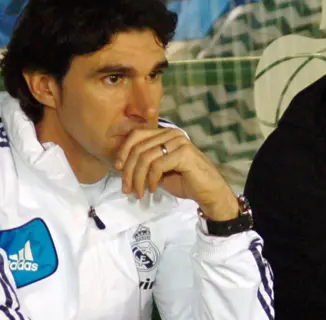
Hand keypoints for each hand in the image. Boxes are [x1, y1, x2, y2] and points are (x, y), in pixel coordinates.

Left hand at [114, 128, 238, 220]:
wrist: (208, 192)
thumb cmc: (185, 181)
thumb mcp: (159, 170)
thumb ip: (145, 162)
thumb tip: (121, 165)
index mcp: (165, 133)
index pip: (136, 135)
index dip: (123, 151)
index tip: (117, 168)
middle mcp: (171, 133)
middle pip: (138, 147)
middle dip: (128, 170)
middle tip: (126, 188)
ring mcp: (179, 141)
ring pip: (145, 157)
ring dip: (137, 178)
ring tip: (138, 192)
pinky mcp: (184, 153)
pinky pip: (157, 165)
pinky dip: (151, 180)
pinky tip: (152, 189)